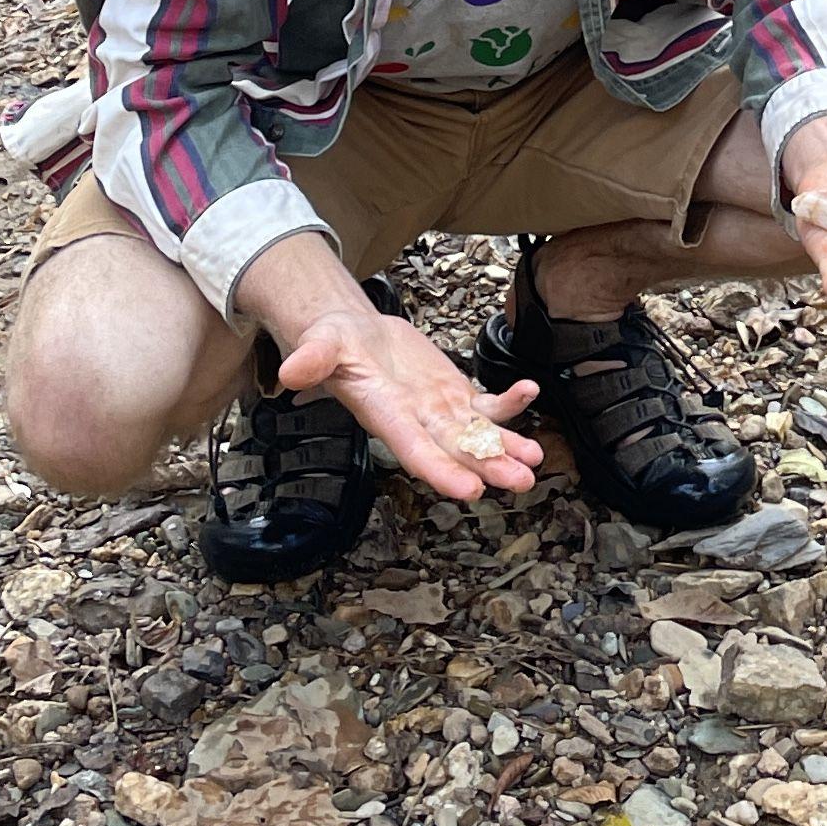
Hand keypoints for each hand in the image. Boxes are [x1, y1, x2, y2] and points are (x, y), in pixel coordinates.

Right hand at [269, 295, 544, 505]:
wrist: (355, 336)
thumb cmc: (334, 345)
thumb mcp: (319, 345)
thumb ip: (311, 360)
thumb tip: (291, 372)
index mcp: (385, 413)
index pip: (413, 449)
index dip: (440, 470)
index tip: (469, 489)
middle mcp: (416, 419)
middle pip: (455, 449)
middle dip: (488, 467)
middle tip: (520, 482)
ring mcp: (439, 409)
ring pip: (477, 434)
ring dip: (507, 447)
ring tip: (535, 459)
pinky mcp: (454, 393)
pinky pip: (487, 403)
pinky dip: (510, 402)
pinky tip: (530, 392)